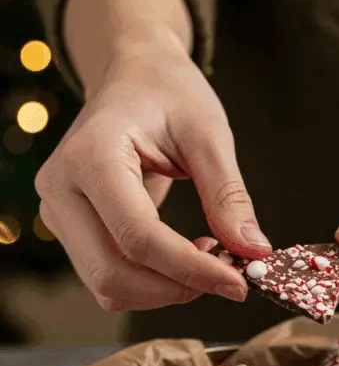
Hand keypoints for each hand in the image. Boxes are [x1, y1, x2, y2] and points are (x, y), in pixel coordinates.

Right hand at [36, 42, 270, 310]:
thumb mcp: (208, 134)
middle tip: (228, 274)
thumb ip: (228, 195)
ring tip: (208, 259)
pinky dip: (151, 282)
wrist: (133, 75)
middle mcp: (60, 187)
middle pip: (114, 272)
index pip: (138, 236)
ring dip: (164, 289)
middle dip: (177, 287)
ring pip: (107, 285)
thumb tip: (253, 252)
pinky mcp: (67, 228)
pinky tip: (182, 257)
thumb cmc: (169, 93)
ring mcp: (57, 211)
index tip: (239, 282)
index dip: (191, 269)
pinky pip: (107, 277)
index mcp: (91, 154)